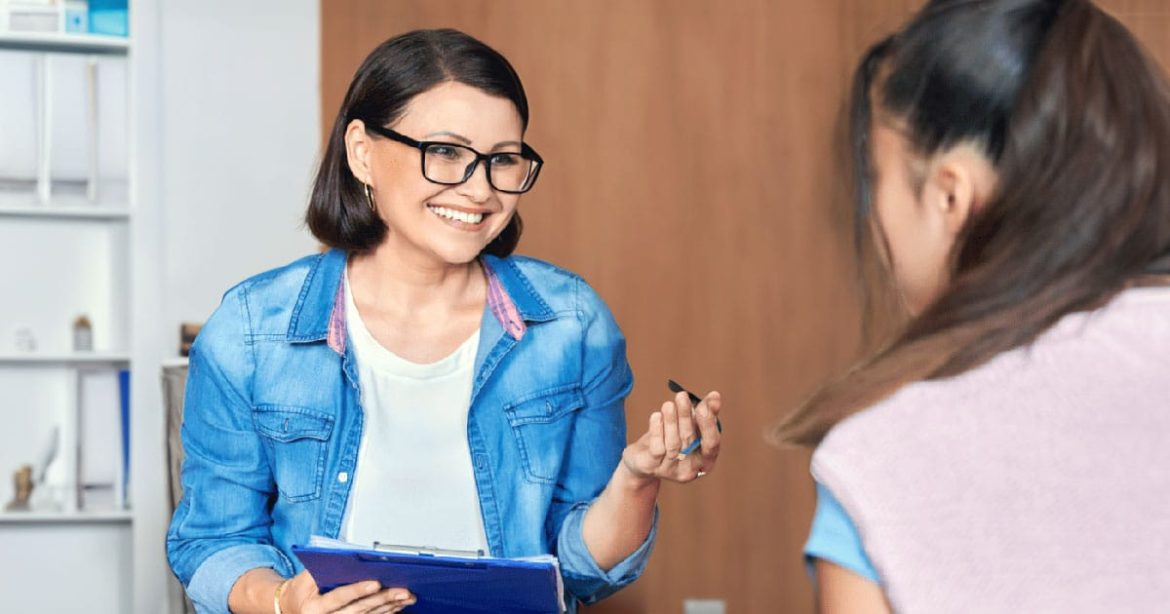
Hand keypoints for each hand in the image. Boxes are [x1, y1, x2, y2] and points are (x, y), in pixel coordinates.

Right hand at [281, 570, 415, 613]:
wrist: (292, 608)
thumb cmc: (302, 589)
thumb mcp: (307, 575)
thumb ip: (327, 567)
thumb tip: (353, 556)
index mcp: (314, 608)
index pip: (339, 598)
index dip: (358, 590)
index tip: (376, 583)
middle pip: (359, 610)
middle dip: (383, 599)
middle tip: (403, 590)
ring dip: (390, 607)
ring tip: (407, 597)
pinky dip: (386, 613)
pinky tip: (398, 605)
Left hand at [621, 390, 721, 484]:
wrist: (642, 458)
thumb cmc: (672, 438)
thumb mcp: (690, 425)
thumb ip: (705, 412)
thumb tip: (715, 396)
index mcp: (705, 460)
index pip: (712, 444)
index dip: (708, 425)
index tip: (703, 405)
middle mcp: (689, 469)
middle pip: (690, 441)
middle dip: (686, 416)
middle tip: (682, 396)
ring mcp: (670, 471)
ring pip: (673, 444)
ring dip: (671, 421)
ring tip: (668, 404)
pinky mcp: (652, 467)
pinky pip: (657, 448)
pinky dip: (657, 430)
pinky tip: (657, 416)